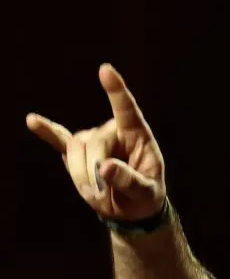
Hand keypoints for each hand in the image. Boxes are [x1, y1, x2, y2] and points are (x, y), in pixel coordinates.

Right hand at [26, 64, 165, 221]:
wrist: (131, 208)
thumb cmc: (146, 196)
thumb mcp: (147, 192)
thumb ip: (130, 180)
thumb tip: (105, 167)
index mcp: (137, 134)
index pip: (126, 109)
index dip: (116, 91)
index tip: (106, 70)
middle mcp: (113, 131)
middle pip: (91, 141)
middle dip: (92, 171)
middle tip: (102, 196)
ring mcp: (94, 139)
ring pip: (74, 149)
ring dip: (80, 176)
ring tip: (97, 196)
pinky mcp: (77, 152)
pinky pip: (59, 140)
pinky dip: (47, 132)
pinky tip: (32, 121)